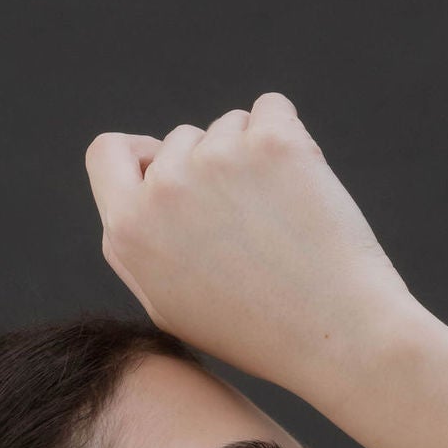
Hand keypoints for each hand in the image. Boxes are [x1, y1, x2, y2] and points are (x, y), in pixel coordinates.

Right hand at [83, 93, 419, 400]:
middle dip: (210, 167)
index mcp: (129, 231)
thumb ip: (140, 244)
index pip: (108, 153)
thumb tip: (143, 181)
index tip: (170, 167)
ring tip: (282, 221)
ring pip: (229, 126)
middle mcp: (164, 188)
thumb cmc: (259, 331)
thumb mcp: (172, 305)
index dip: (140, 155)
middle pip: (179, 140)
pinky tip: (304, 189)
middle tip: (251, 229)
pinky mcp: (272, 142)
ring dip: (252, 155)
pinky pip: (272, 110)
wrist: (339, 337)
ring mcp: (217, 159)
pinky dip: (288, 136)